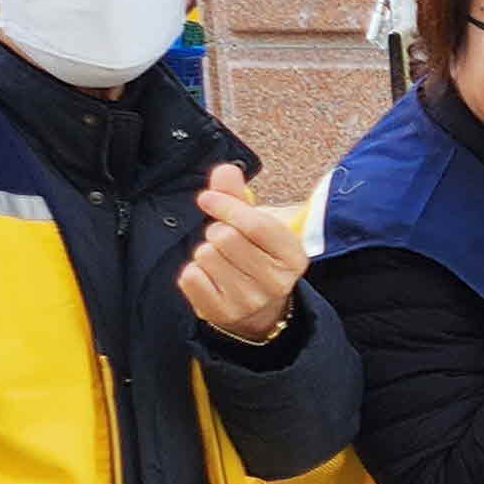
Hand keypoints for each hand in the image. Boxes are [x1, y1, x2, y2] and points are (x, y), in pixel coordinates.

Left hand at [180, 161, 306, 343]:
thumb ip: (239, 196)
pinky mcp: (221, 313)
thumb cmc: (256, 257)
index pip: (256, 224)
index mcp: (293, 257)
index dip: (227, 206)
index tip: (207, 198)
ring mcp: (249, 300)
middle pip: (226, 238)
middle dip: (216, 231)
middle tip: (222, 239)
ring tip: (218, 259)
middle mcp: (276, 282)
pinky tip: (208, 276)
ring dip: (204, 251)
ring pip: (206, 255)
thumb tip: (225, 170)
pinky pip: (190, 277)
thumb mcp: (257, 227)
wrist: (258, 310)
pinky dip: (193, 271)